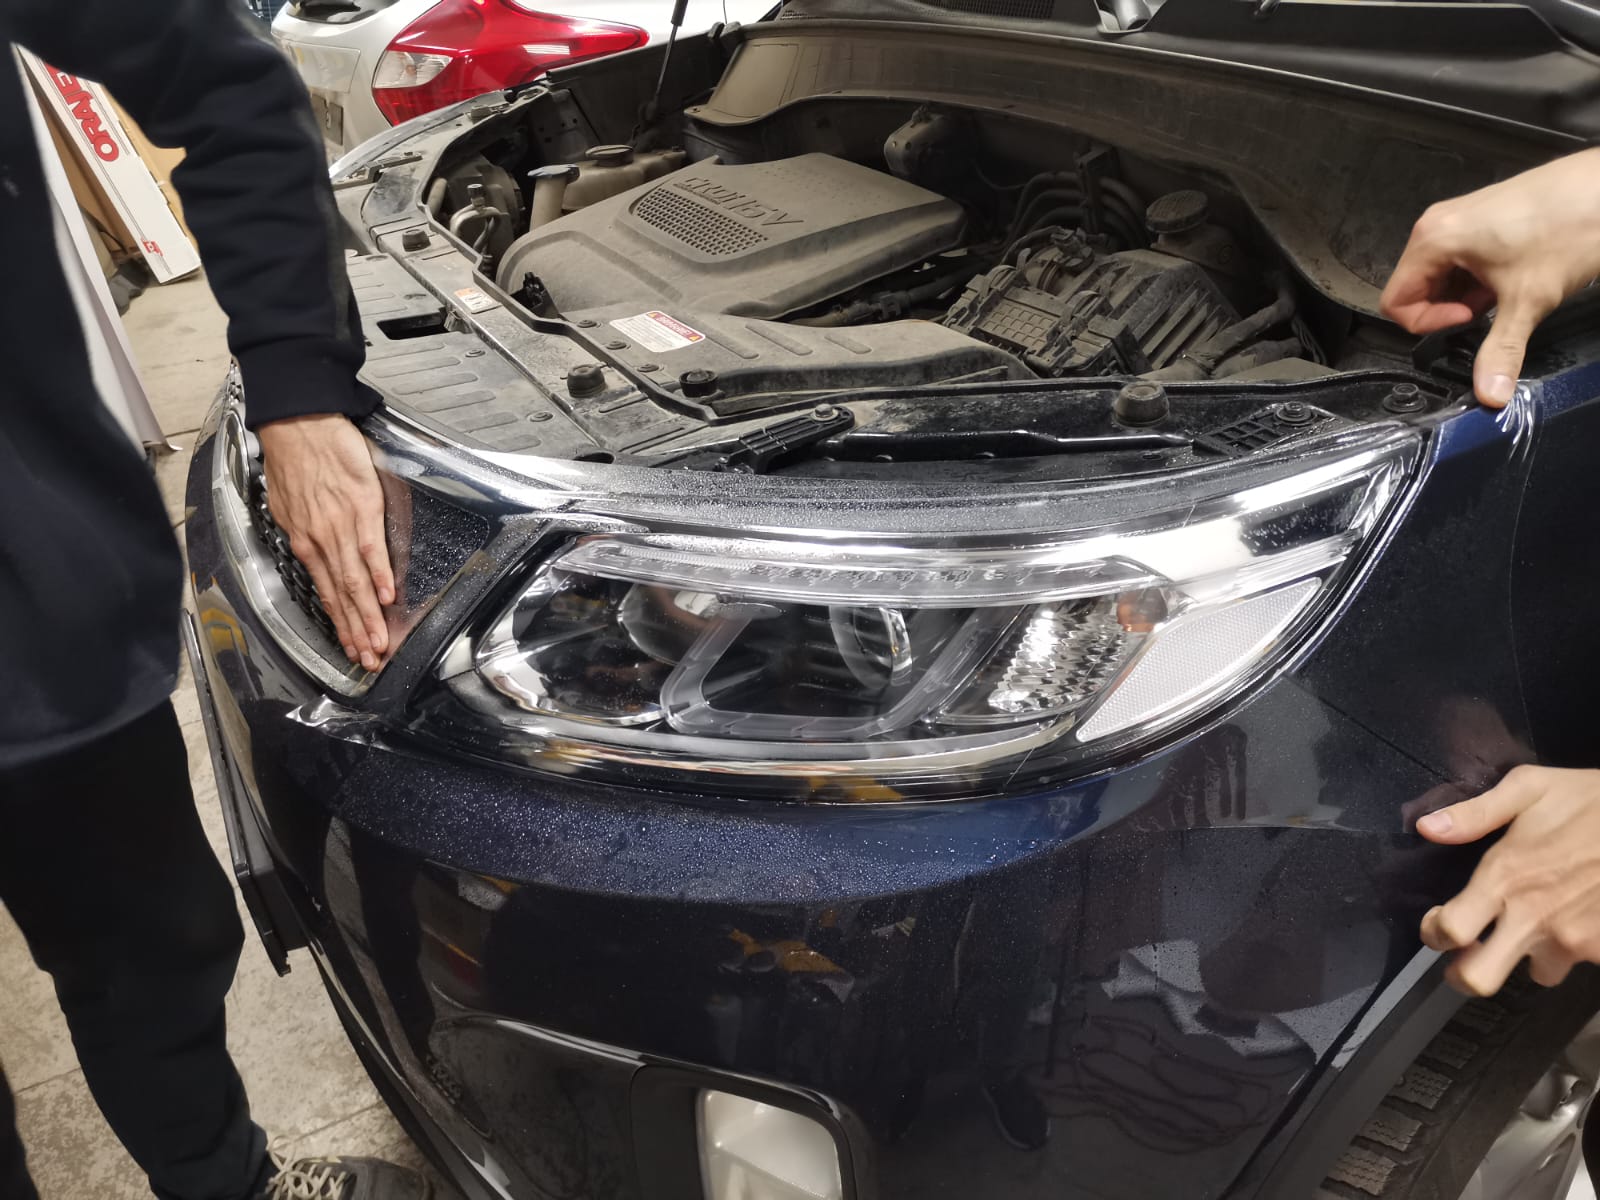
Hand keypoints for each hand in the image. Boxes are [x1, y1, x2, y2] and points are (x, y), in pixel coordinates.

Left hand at [256, 414, 394, 670]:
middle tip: (370, 661)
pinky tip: (386, 596)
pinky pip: (370, 548)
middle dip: (357, 633)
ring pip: (355, 581)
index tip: (350, 649)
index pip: (326, 592)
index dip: (340, 624)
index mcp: (305, 539)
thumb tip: (318, 553)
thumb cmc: (295, 456)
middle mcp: (321, 540)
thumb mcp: (288, 501)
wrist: (299, 420)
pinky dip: (377, 574)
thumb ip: (306, 531)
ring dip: (368, 616)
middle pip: (342, 596)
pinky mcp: (361, 507)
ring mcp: (341, 526)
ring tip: (380, 642)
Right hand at [1380, 147, 1599, 407]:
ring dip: (1465, 294)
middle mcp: (1437, 224)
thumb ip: (1502, 351)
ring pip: (1439, 274)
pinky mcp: (1481, 216)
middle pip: (1415, 288)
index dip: (1429, 322)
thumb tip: (1490, 395)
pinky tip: (1512, 274)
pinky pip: (1459, 257)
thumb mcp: (1529, 300)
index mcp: (1433, 240)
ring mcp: (1459, 217)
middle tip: (1490, 308)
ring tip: (1506, 290)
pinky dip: (1478, 275)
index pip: (1396, 301)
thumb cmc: (1569, 227)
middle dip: (1448, 309)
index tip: (1470, 319)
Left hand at [1417, 765, 1599, 994]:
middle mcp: (1534, 919)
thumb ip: (1475, 813)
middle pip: (1478, 979)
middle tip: (1469, 954)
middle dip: (1463, 973)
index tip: (1437, 924)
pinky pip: (1577, 961)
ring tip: (1537, 925)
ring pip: (1537, 974)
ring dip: (1530, 955)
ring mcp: (1573, 940)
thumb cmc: (1592, 801)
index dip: (1433, 933)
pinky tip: (1576, 917)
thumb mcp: (1530, 788)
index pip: (1450, 930)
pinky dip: (1573, 947)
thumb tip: (1426, 827)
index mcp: (1505, 879)